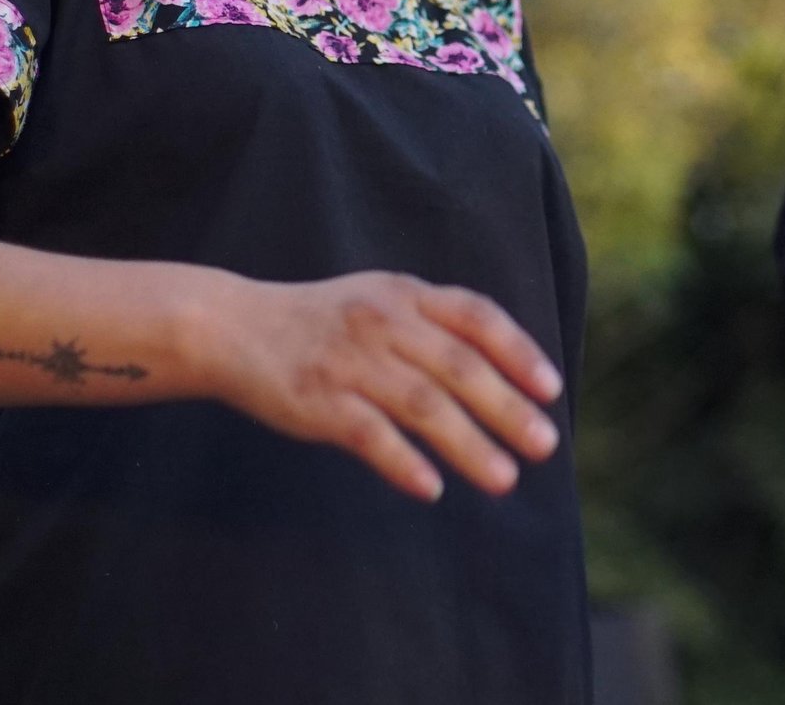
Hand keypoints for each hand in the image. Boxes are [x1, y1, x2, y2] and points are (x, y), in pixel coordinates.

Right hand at [211, 271, 564, 501]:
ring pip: (423, 405)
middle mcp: (383, 322)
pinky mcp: (317, 401)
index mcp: (405, 295)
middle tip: (545, 445)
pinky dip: (402, 462)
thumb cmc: (322, 323)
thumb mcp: (380, 300)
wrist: (233, 327)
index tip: (551, 388)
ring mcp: (350, 362)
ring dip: (469, 445)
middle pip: (459, 367)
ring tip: (505, 480)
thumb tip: (506, 376)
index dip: (518, 351)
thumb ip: (434, 326)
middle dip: (508, 409)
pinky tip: (432, 489)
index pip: (476, 317)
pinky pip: (369, 435)